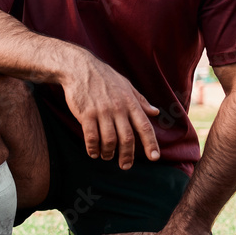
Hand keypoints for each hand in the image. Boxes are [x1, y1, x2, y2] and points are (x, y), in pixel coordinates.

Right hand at [61, 54, 160, 168]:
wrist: (79, 68)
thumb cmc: (104, 77)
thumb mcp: (126, 86)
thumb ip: (140, 101)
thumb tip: (155, 112)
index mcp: (130, 103)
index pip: (144, 127)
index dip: (151, 144)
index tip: (154, 158)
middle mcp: (118, 109)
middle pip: (127, 139)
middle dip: (127, 156)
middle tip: (125, 166)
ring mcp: (102, 112)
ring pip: (109, 140)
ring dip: (109, 153)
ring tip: (107, 157)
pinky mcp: (86, 114)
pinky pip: (91, 137)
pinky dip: (93, 148)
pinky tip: (93, 152)